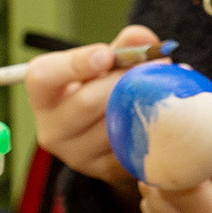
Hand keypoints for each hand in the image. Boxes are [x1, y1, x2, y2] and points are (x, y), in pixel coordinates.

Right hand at [25, 26, 159, 189]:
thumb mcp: (106, 61)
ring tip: (167, 84)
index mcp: (43, 94)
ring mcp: (75, 155)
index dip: (75, 64)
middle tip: (158, 62)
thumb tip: (144, 41)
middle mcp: (51, 129)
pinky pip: (132, 146)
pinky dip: (154, 126)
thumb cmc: (102, 84)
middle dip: (125, 80)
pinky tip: (168, 112)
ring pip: (114, 126)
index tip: (106, 55)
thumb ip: (124, 46)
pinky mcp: (103, 170)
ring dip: (145, 103)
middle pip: (86, 103)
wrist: (107, 129)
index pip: (44, 78)